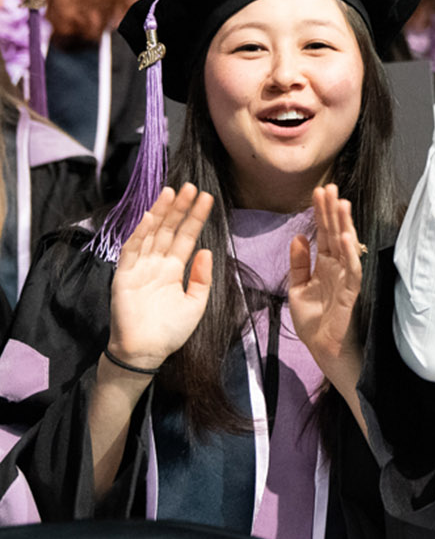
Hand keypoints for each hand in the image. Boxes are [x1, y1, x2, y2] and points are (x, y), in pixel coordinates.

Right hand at [108, 185, 214, 368]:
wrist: (145, 352)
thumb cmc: (171, 331)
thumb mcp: (196, 303)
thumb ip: (202, 277)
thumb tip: (207, 250)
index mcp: (174, 270)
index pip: (187, 237)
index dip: (195, 218)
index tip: (206, 198)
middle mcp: (157, 264)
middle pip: (169, 230)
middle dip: (179, 208)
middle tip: (191, 186)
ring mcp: (140, 268)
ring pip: (150, 234)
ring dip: (160, 213)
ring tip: (172, 192)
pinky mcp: (124, 276)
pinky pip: (131, 251)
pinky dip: (139, 234)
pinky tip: (149, 217)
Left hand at [288, 185, 363, 387]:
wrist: (322, 351)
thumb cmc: (315, 322)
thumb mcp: (298, 289)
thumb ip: (299, 263)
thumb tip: (299, 236)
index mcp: (325, 265)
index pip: (324, 233)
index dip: (321, 213)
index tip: (319, 191)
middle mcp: (338, 268)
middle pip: (336, 234)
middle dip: (332, 211)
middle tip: (329, 187)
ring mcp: (346, 279)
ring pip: (347, 247)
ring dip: (345, 225)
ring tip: (341, 203)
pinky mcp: (351, 294)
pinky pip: (353, 271)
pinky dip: (352, 255)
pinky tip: (349, 239)